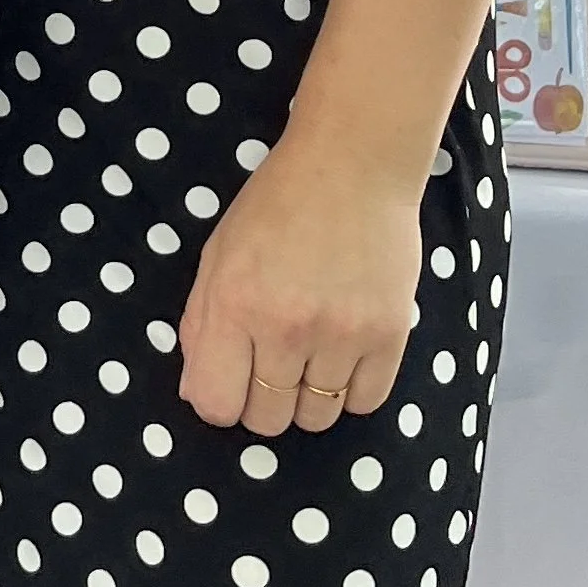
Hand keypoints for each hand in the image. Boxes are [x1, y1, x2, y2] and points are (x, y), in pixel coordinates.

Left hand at [176, 122, 425, 437]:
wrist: (353, 166)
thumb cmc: (277, 207)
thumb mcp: (218, 256)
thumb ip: (201, 329)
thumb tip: (198, 397)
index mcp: (234, 304)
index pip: (216, 405)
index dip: (221, 401)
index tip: (233, 382)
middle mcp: (286, 327)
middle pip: (268, 420)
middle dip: (264, 403)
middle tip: (273, 364)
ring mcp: (341, 334)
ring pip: (317, 418)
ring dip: (309, 397)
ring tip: (311, 354)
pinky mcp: (389, 334)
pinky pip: (365, 403)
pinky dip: (351, 391)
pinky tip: (343, 353)